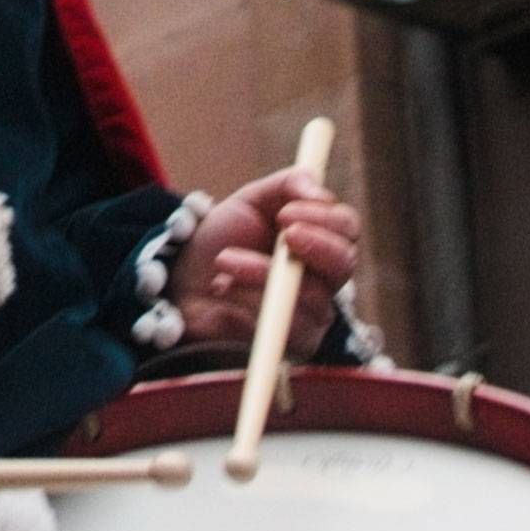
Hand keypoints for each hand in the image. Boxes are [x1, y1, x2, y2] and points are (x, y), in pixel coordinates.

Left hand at [168, 166, 361, 358]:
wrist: (182, 282)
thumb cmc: (224, 240)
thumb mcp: (252, 201)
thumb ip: (287, 184)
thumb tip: (316, 187)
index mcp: (320, 242)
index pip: (347, 229)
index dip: (325, 217)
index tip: (288, 210)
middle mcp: (323, 279)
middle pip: (344, 264)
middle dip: (316, 245)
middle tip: (284, 233)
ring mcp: (310, 316)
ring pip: (309, 296)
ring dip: (262, 272)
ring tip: (225, 260)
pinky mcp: (288, 345)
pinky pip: (282, 325)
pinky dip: (247, 302)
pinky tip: (223, 290)